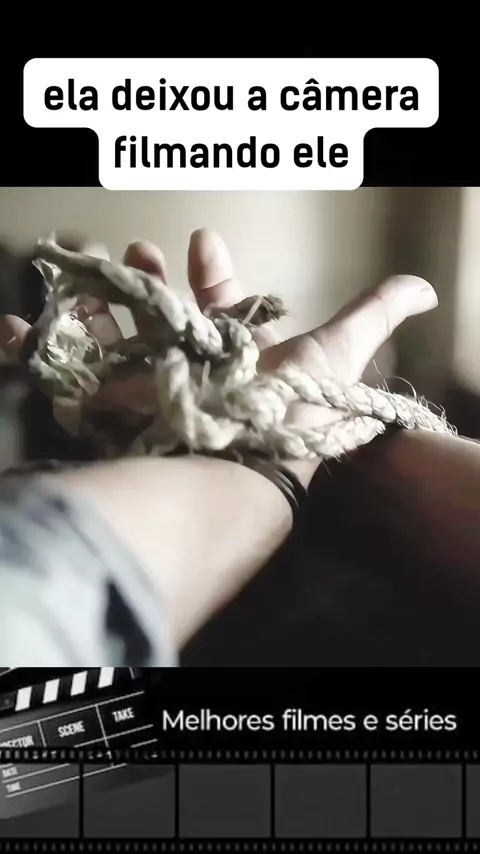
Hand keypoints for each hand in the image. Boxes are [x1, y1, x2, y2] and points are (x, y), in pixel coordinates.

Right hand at [0, 230, 437, 483]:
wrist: (247, 466)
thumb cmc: (294, 407)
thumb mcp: (338, 352)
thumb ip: (374, 313)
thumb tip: (425, 285)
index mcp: (234, 352)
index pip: (221, 304)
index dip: (213, 274)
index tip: (203, 240)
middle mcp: (191, 372)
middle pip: (162, 320)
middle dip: (148, 282)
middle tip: (133, 250)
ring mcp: (150, 391)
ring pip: (112, 343)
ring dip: (93, 308)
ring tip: (79, 277)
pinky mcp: (112, 411)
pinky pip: (66, 379)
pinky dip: (34, 352)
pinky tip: (11, 328)